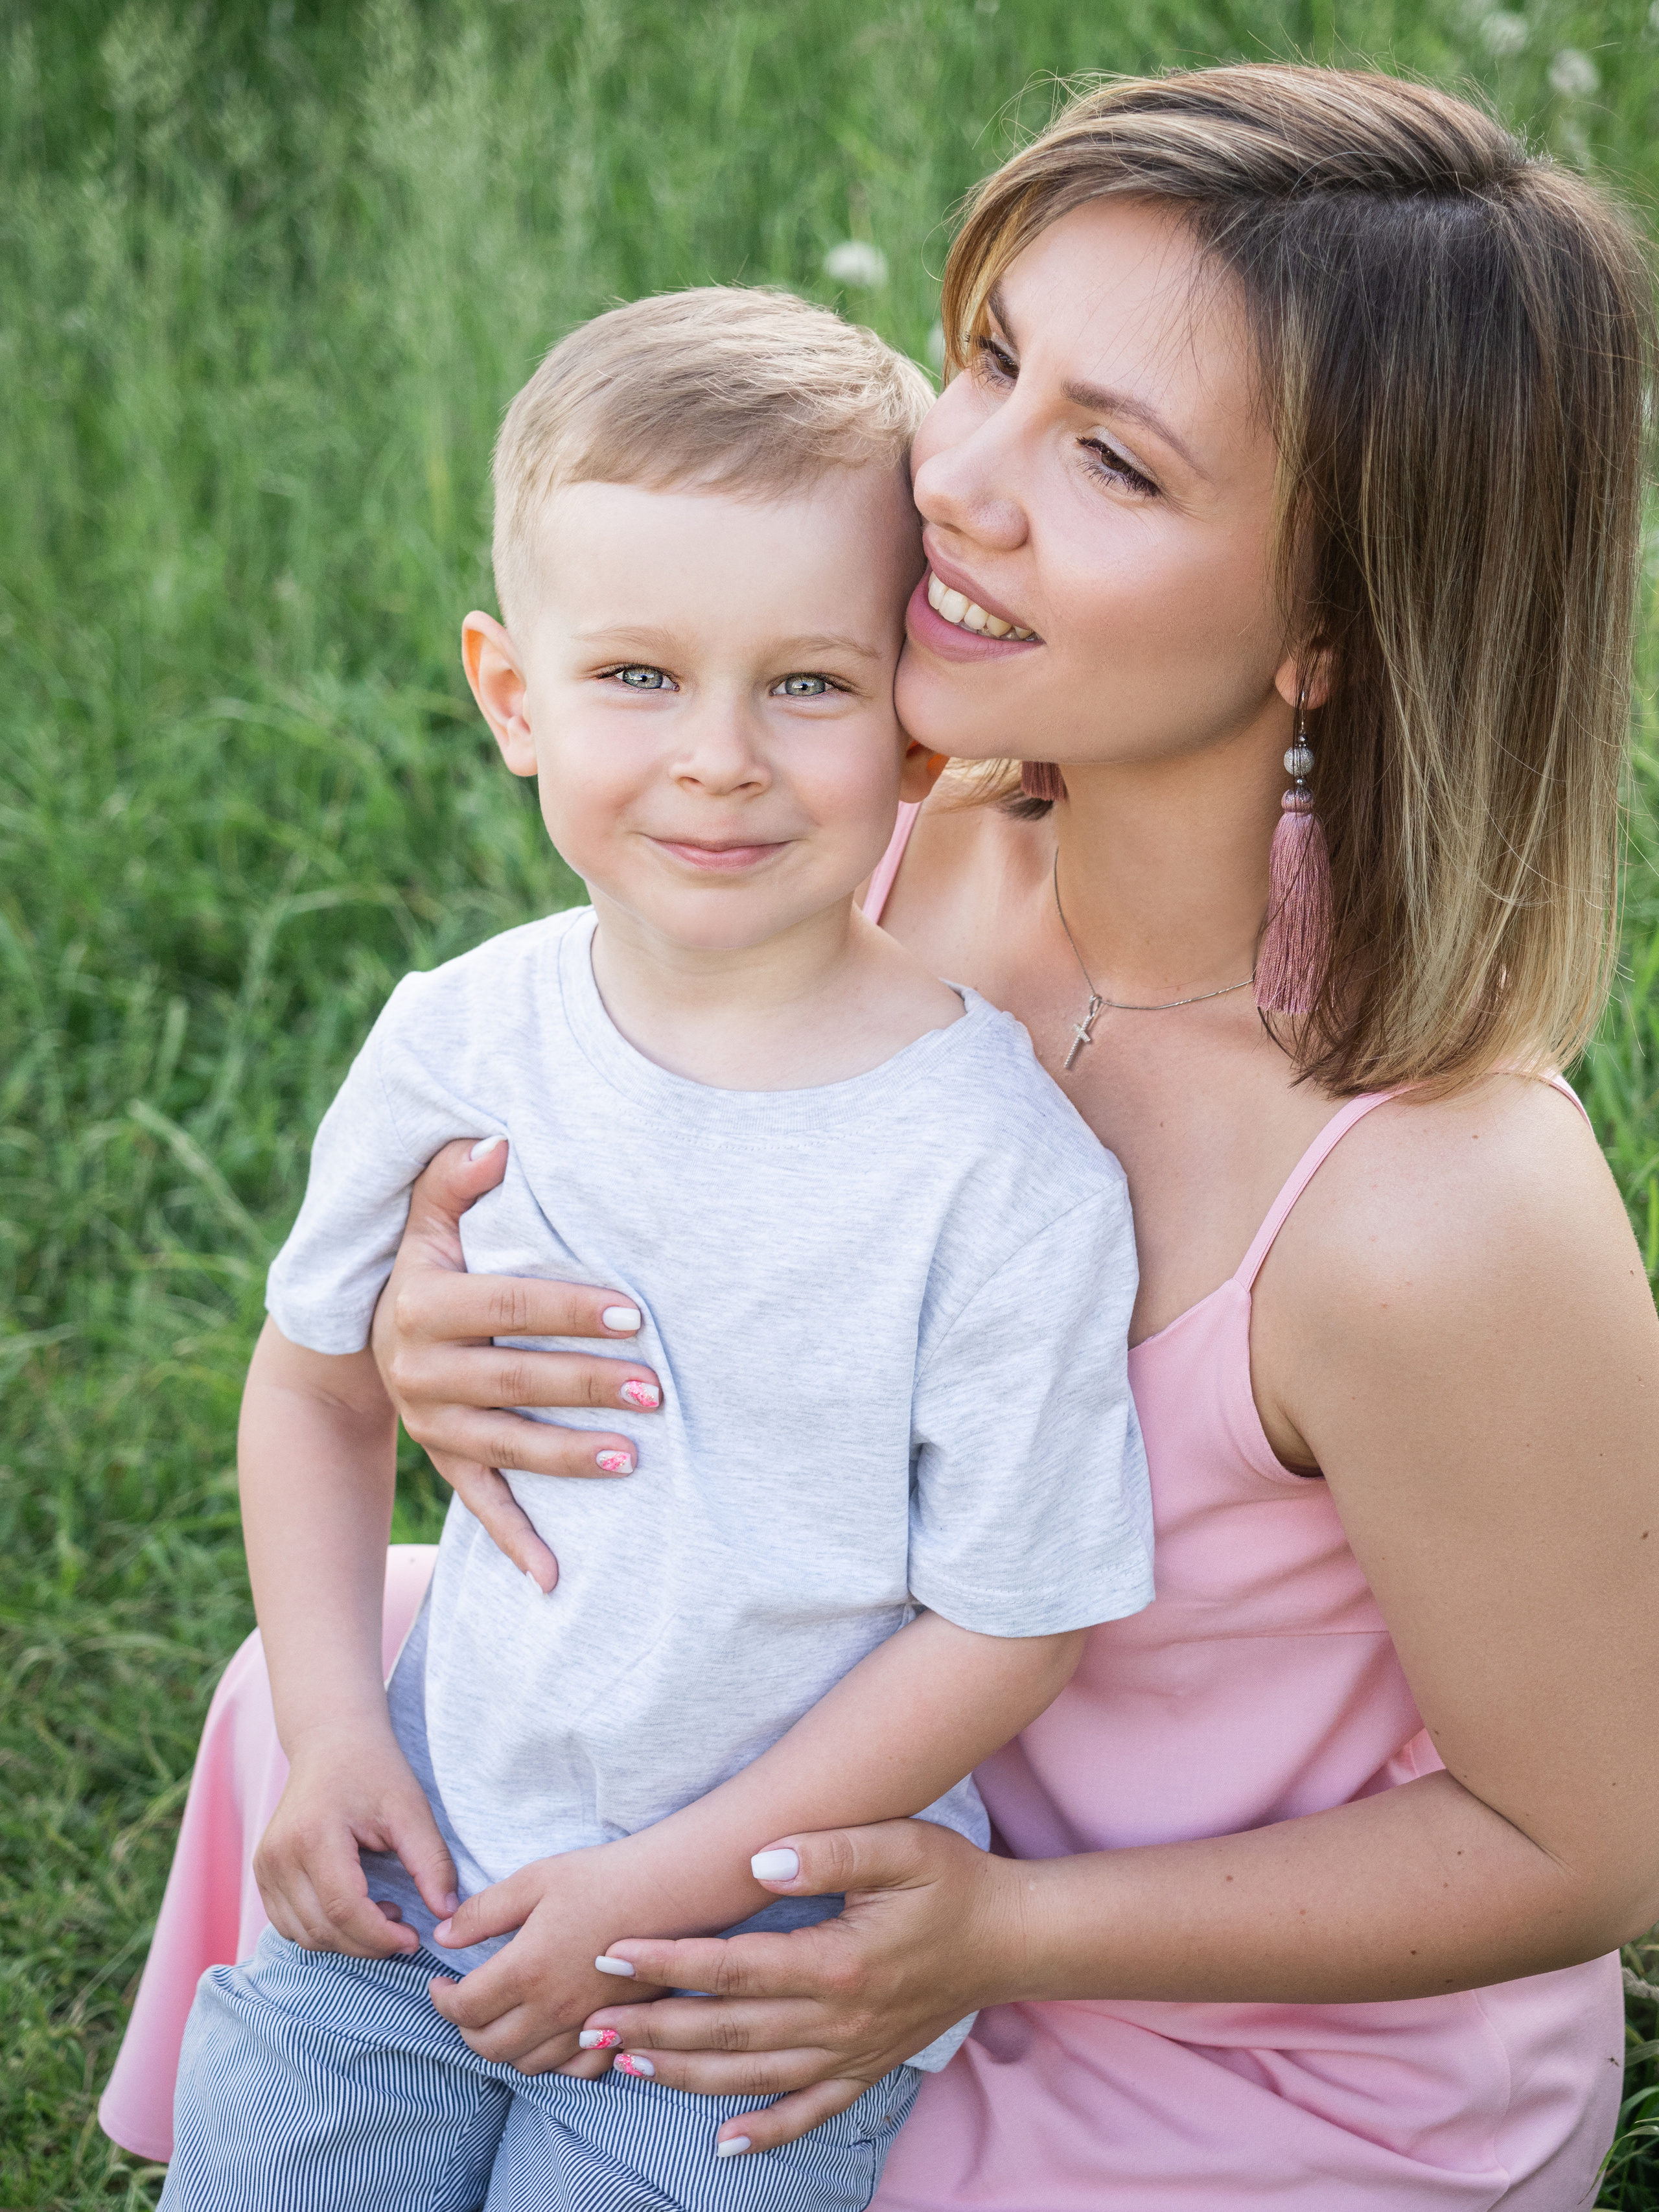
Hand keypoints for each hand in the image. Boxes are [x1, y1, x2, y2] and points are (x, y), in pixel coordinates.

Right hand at [253, 1724, 458, 1958]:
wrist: (332, 1741)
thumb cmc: (374, 1770)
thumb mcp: (411, 1810)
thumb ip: (431, 1863)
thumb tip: (447, 1914)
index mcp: (313, 1836)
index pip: (343, 1910)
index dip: (380, 1936)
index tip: (413, 1939)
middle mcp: (278, 1856)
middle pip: (322, 1930)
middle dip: (368, 1944)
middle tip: (405, 1930)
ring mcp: (264, 1867)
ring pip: (304, 1935)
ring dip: (346, 1941)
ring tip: (383, 1913)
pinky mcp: (263, 1874)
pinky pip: (290, 1925)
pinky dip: (324, 1932)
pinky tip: (355, 1909)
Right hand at [369, 1136, 663, 1591]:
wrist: (363, 1339)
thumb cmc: (427, 1260)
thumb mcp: (428, 1217)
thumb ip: (454, 1178)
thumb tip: (497, 1143)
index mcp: (421, 1304)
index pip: (506, 1306)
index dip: (570, 1310)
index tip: (634, 1314)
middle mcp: (417, 1369)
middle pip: (514, 1380)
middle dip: (587, 1384)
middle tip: (658, 1388)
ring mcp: (430, 1424)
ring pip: (506, 1447)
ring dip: (570, 1457)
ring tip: (636, 1457)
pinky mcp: (442, 1461)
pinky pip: (480, 1506)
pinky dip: (516, 1542)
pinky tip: (556, 1576)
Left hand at [426, 1843, 670, 2075]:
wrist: (668, 1888)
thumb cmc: (601, 1878)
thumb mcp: (535, 1880)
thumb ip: (483, 1912)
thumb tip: (444, 1936)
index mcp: (526, 1970)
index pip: (464, 2009)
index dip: (441, 2000)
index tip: (440, 1983)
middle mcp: (552, 2009)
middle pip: (489, 2047)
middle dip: (466, 2029)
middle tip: (465, 2003)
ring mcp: (585, 2024)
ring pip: (528, 2065)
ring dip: (503, 2048)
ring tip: (500, 2019)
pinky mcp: (616, 2028)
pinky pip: (574, 2070)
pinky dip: (552, 2063)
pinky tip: (547, 2037)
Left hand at [581, 1821, 1018, 2155]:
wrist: (1011, 1940)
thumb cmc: (953, 1882)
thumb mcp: (901, 1846)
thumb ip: (830, 1850)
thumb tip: (761, 1860)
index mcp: (837, 1963)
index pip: (733, 1966)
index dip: (668, 1961)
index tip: (611, 1954)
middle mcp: (838, 2021)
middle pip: (728, 2030)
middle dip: (654, 2026)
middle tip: (589, 2023)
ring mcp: (850, 2054)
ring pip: (752, 2075)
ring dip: (684, 2073)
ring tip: (624, 2065)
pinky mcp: (865, 2071)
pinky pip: (808, 2114)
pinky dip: (763, 2134)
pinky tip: (722, 2147)